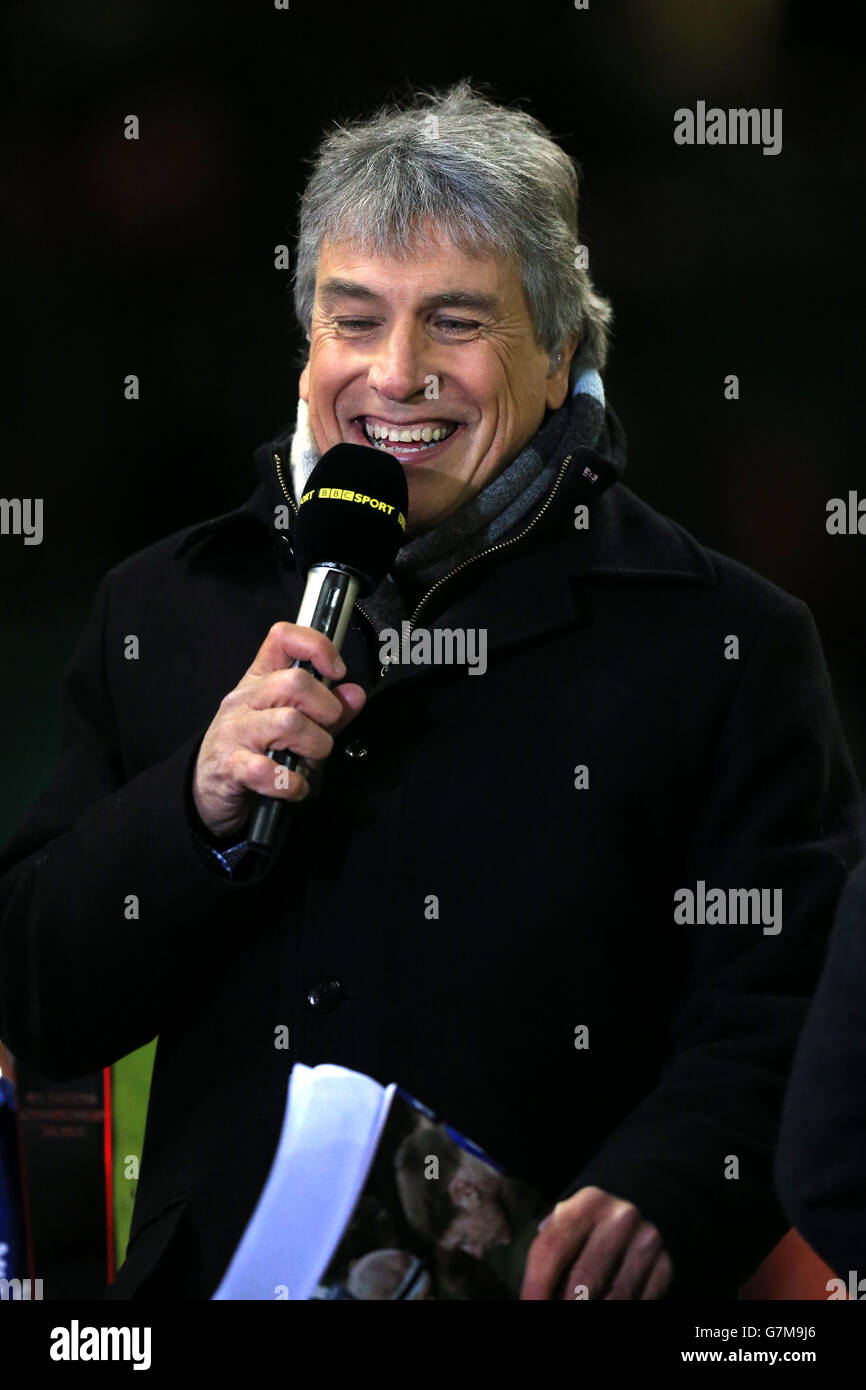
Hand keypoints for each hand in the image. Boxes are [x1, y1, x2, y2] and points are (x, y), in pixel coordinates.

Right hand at [192, 622, 365, 838]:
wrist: (207, 790)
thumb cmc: (251, 752)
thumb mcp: (291, 726)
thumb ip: (326, 711)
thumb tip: (355, 694)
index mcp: (260, 681)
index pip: (283, 638)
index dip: (317, 647)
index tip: (336, 672)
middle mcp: (245, 700)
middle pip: (296, 682)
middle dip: (326, 711)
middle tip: (324, 732)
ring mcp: (235, 732)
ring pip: (289, 722)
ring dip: (314, 747)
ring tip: (309, 761)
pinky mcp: (230, 767)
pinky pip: (268, 770)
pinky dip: (291, 783)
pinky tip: (294, 786)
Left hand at [519, 1186, 672, 1299]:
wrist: (648, 1200)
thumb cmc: (594, 1221)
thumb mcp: (571, 1219)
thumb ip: (551, 1246)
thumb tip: (531, 1292)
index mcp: (587, 1204)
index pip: (552, 1249)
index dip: (536, 1286)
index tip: (529, 1305)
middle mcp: (620, 1220)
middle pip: (583, 1280)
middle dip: (564, 1304)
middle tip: (551, 1312)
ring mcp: (646, 1244)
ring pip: (613, 1298)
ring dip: (593, 1310)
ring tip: (576, 1308)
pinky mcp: (665, 1267)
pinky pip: (639, 1302)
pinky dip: (621, 1309)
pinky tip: (605, 1305)